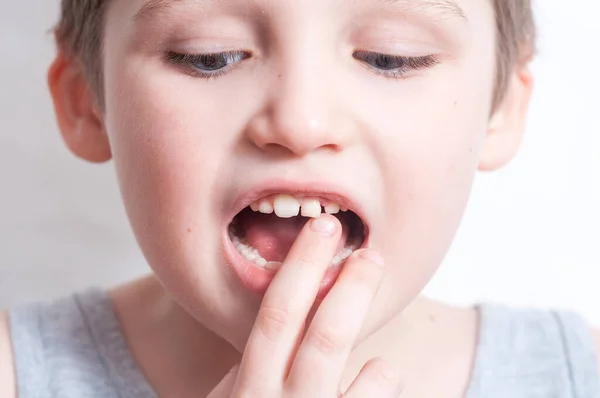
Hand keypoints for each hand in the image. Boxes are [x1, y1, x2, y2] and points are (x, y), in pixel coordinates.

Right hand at [208, 214, 402, 396]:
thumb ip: (253, 366)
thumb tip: (272, 325)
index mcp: (250, 389)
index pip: (278, 314)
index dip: (303, 265)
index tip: (323, 228)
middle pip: (325, 332)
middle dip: (352, 284)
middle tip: (370, 253)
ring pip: (361, 367)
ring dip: (369, 319)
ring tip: (374, 296)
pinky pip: (377, 395)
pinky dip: (383, 374)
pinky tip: (379, 369)